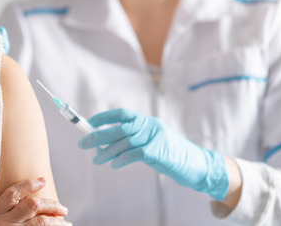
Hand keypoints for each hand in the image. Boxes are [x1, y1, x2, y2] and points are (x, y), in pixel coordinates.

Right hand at [0, 178, 70, 225]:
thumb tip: (38, 202)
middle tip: (64, 209)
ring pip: (42, 221)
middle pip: (33, 205)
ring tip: (66, 224)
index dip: (29, 185)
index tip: (43, 180)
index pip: (13, 193)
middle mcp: (5, 223)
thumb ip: (11, 211)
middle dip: (52, 204)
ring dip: (58, 221)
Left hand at [79, 108, 229, 200]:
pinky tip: (113, 164)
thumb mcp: (153, 144)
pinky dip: (121, 158)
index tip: (89, 124)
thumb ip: (133, 142)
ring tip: (96, 159)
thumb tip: (106, 144)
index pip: (122, 114)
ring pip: (124, 142)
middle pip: (119, 128)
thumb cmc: (172, 157)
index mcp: (148, 122)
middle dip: (98, 135)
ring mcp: (156, 138)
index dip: (104, 118)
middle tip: (82, 143)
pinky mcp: (159, 151)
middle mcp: (151, 126)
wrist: (198, 166)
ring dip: (106, 151)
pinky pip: (135, 153)